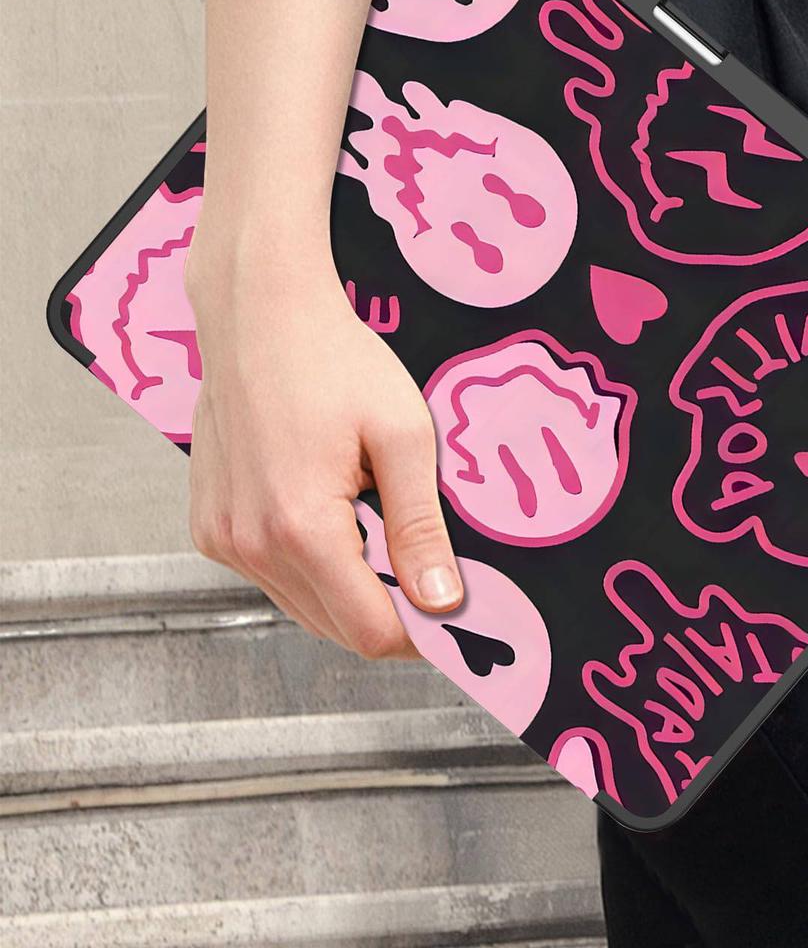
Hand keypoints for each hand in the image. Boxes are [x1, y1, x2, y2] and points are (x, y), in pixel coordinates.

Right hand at [184, 244, 461, 657]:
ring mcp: (222, 538)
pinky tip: (336, 515)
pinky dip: (312, 567)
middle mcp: (249, 544)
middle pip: (336, 627)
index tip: (456, 613)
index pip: (370, 630)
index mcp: (300, 528)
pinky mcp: (211, 526)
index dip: (422, 635)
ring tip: (381, 527)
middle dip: (390, 612)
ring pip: (303, 606)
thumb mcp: (402, 436)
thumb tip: (441, 601)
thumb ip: (420, 527)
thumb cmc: (331, 360)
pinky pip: (272, 576)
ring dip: (351, 589)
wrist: (259, 312)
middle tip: (430, 569)